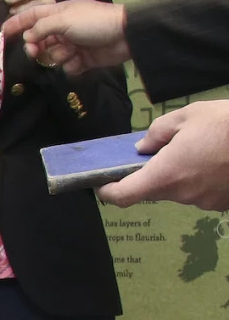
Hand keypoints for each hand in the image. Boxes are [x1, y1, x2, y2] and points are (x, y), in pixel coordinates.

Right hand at [3, 0, 130, 74]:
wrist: (126, 35)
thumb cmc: (94, 21)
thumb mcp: (63, 20)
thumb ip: (40, 28)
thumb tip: (27, 38)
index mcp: (58, 13)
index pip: (31, 17)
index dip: (17, 24)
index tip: (2, 34)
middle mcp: (63, 28)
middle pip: (39, 40)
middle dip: (36, 47)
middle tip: (36, 52)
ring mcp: (73, 44)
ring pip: (52, 55)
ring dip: (59, 56)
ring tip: (72, 52)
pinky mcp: (83, 59)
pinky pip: (67, 66)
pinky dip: (72, 66)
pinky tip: (81, 61)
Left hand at [99, 100, 228, 210]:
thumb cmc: (227, 123)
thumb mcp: (188, 116)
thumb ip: (159, 133)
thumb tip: (143, 147)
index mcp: (166, 174)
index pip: (123, 196)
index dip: (108, 191)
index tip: (103, 183)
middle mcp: (182, 194)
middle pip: (153, 190)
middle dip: (153, 174)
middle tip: (164, 151)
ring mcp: (205, 202)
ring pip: (181, 191)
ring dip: (182, 175)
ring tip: (201, 150)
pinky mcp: (224, 203)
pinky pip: (203, 192)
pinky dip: (203, 179)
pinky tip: (218, 160)